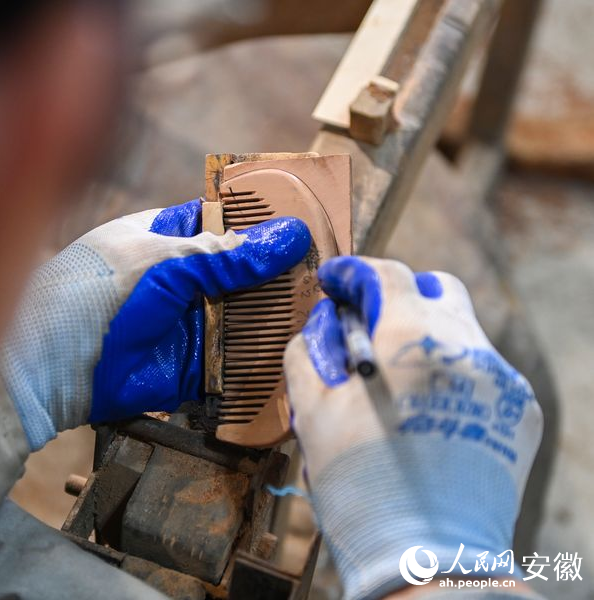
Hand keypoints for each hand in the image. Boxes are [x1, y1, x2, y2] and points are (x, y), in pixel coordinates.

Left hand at [0, 199, 311, 449]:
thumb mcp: (164, 262)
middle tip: (327, 269)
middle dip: (277, 272)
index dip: (260, 220)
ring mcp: (185, 323)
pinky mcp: (191, 366)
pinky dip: (261, 358)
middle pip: (239, 272)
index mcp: (163, 238)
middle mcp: (177, 280)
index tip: (306, 219)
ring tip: (325, 308)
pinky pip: (234, 360)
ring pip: (242, 315)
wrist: (54, 368)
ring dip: (275, 315)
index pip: (221, 220)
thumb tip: (290, 235)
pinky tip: (297, 351)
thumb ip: (226, 255)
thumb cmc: (94, 295)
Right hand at [284, 257, 542, 599]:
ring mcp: (500, 380)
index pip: (384, 275)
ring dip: (426, 337)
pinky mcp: (521, 412)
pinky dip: (453, 376)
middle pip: (437, 288)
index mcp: (410, 342)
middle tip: (369, 325)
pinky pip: (484, 372)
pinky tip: (428, 413)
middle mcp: (465, 348)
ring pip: (462, 330)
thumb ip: (310, 351)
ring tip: (396, 382)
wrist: (426, 556)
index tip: (334, 282)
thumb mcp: (313, 412)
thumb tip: (322, 323)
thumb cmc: (361, 484)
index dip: (352, 272)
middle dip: (400, 295)